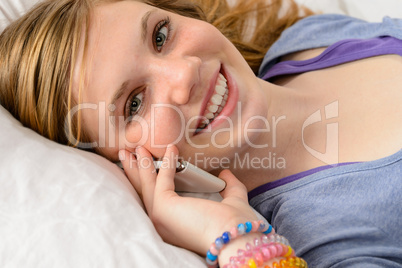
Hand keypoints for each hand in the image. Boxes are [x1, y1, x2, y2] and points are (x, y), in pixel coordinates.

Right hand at [119, 145, 259, 254]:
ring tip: (136, 147)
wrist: (237, 238)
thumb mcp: (233, 202)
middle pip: (144, 191)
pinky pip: (161, 180)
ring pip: (145, 186)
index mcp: (175, 224)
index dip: (150, 180)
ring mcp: (161, 217)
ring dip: (140, 165)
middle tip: (127, 152)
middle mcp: (163, 224)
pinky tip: (171, 149)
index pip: (156, 199)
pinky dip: (165, 163)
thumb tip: (225, 174)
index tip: (149, 162)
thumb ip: (230, 188)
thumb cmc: (236, 227)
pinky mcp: (163, 208)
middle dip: (135, 170)